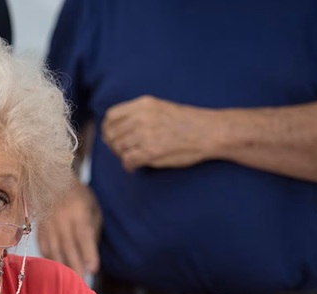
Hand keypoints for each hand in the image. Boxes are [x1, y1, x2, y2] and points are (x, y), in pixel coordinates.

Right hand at [37, 178, 100, 277]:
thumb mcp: (92, 207)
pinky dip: (49, 258)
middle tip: (81, 282)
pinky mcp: (39, 226)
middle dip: (75, 265)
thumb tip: (90, 252)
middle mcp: (61, 217)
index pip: (83, 235)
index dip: (88, 252)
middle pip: (68, 246)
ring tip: (69, 279)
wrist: (53, 178)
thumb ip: (92, 228)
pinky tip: (54, 267)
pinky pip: (43, 245)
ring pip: (54, 248)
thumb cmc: (78, 195)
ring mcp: (47, 222)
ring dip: (61, 265)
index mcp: (78, 210)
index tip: (93, 269)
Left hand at [102, 95, 216, 171]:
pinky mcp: (151, 151)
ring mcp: (145, 134)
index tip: (113, 136)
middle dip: (114, 145)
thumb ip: (138, 114)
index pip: (111, 116)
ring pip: (118, 148)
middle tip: (123, 151)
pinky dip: (129, 166)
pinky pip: (128, 161)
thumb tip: (116, 129)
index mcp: (143, 104)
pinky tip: (135, 166)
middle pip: (112, 134)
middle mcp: (141, 117)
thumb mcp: (160, 107)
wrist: (209, 131)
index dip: (108, 128)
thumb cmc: (187, 121)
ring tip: (132, 158)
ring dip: (122, 155)